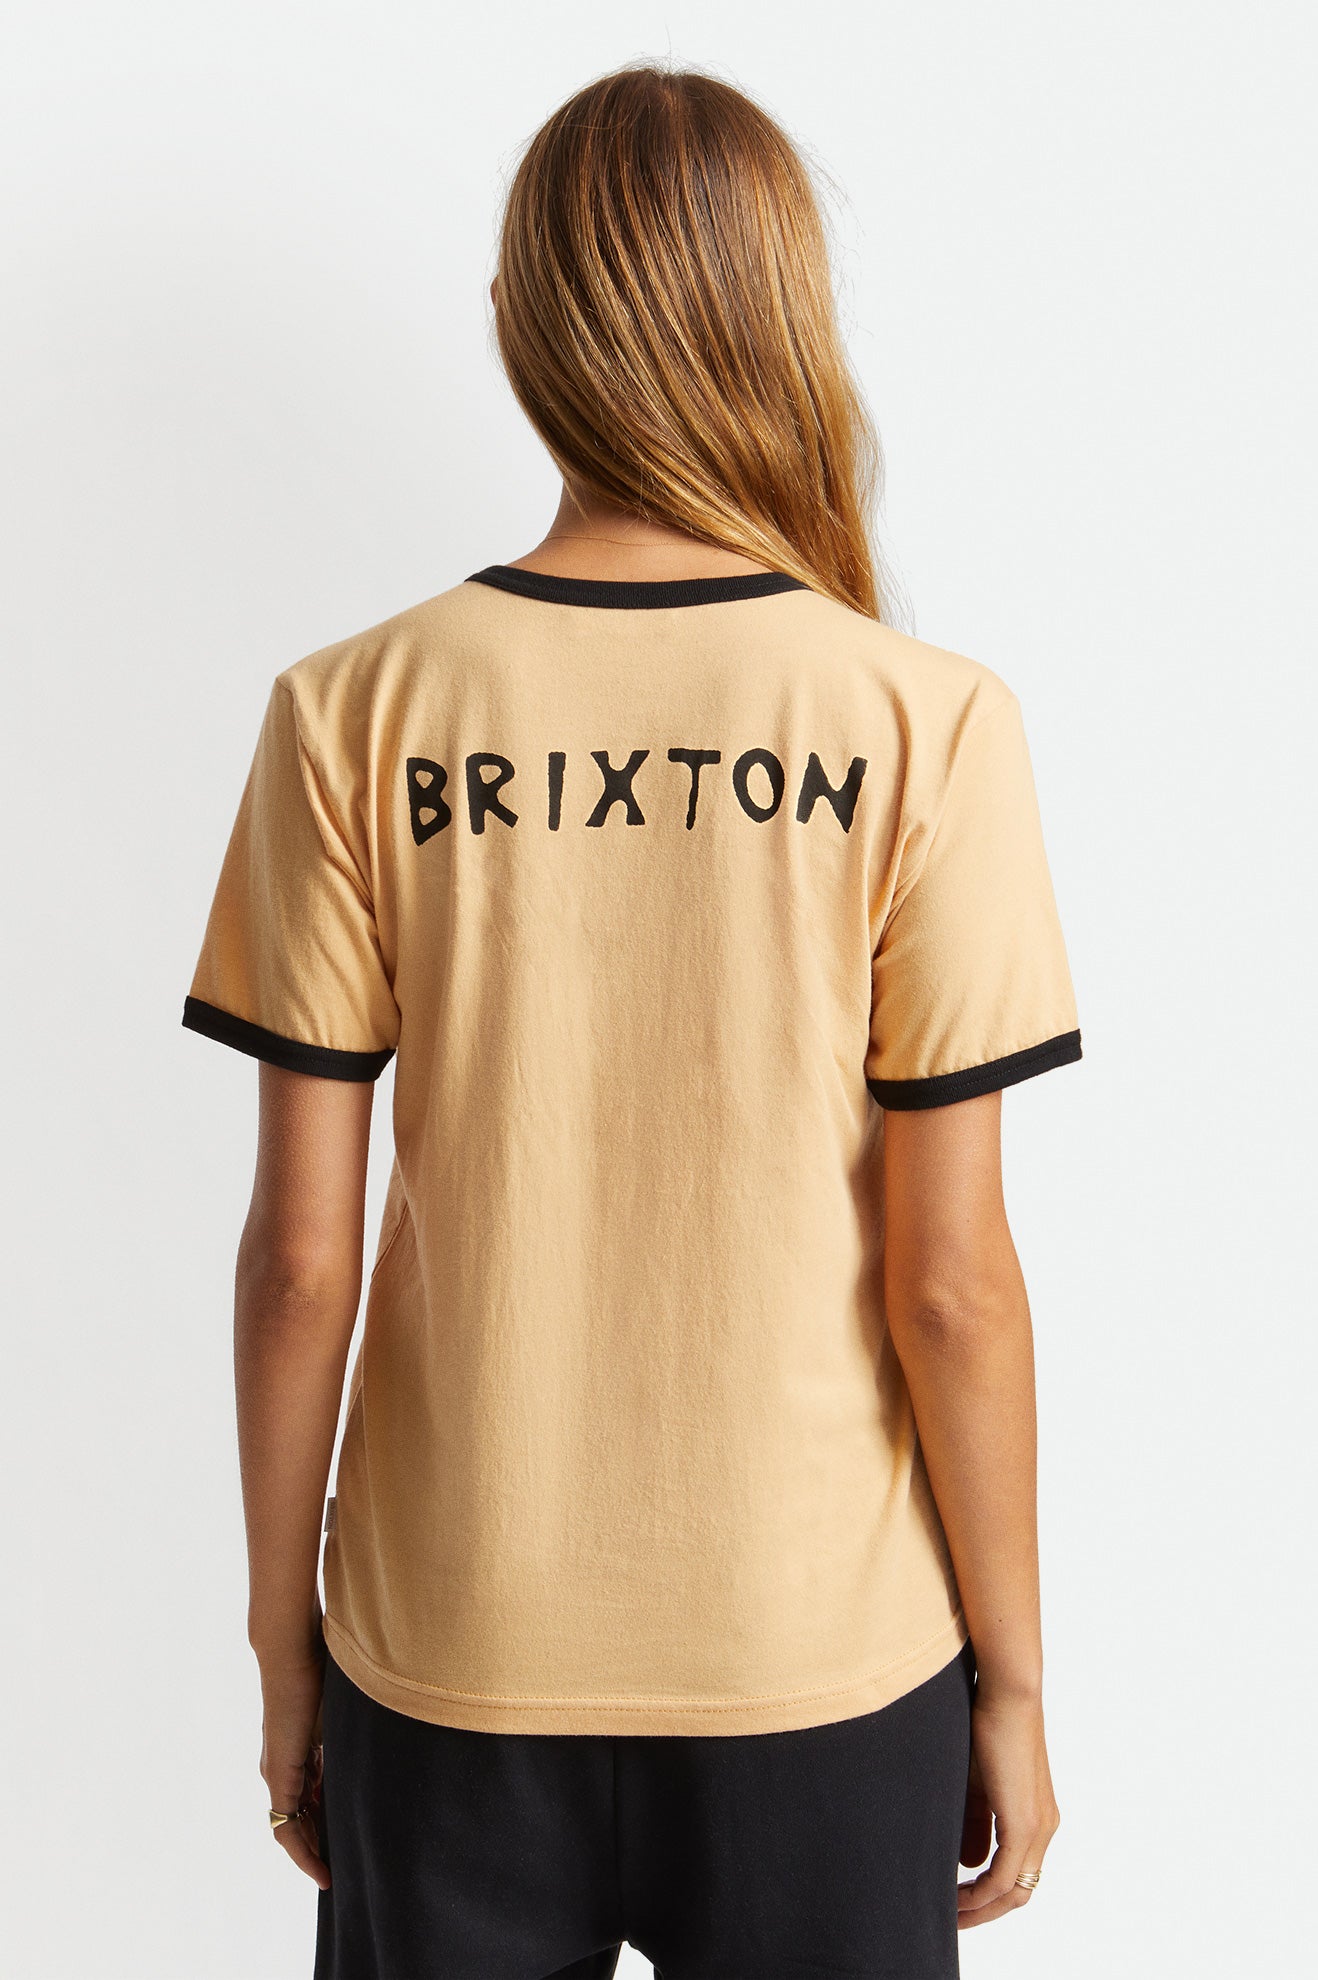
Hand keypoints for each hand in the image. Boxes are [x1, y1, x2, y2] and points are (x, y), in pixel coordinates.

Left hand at [258, 1638, 330, 1889]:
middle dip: (321, 1844)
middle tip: (343, 1869)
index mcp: (302, 1751)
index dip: (326, 1821)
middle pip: (301, 1817)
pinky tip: (318, 1867)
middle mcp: (284, 1766)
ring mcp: (278, 1772)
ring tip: (331, 1876)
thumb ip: (353, 1731)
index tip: (347, 1840)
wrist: (291, 1653)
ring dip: (312, 1851)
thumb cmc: (321, 1667)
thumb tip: (383, 1733)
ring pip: (293, 1825)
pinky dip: (300, 1849)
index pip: (312, 1797)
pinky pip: (286, 1825)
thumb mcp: (344, 1711)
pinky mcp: (278, 1775)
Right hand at [956, 1681, 1059, 1927]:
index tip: (957, 1901)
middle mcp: (1044, 1828)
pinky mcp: (1024, 1823)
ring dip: (981, 1909)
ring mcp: (1038, 1828)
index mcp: (1036, 1818)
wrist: (1007, 1694)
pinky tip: (955, 1896)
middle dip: (985, 1912)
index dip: (988, 1895)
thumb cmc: (988, 1726)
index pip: (1017, 1874)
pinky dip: (979, 1893)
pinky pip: (1003, 1877)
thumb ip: (976, 1824)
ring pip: (1015, 1892)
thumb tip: (969, 1865)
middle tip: (952, 1921)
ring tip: (949, 1915)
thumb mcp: (977, 1784)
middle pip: (1020, 1893)